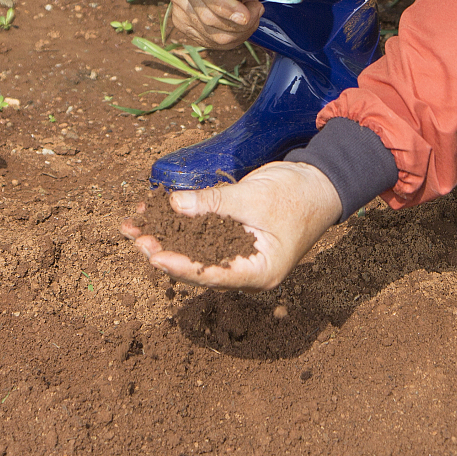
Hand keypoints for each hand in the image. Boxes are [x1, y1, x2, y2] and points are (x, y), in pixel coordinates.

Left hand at [122, 161, 342, 289]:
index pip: (212, 275)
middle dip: (163, 249)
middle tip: (134, 234)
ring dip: (167, 235)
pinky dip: (182, 223)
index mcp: (259, 272)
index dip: (181, 266)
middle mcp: (245, 269)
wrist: (322, 181)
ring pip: (196, 250)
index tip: (154, 256)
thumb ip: (215, 204)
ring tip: (135, 224)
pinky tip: (159, 212)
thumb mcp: (255, 197)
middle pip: (198, 265)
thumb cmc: (299, 194)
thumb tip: (175, 206)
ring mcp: (239, 253)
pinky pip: (203, 234)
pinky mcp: (233, 236)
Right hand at [167, 0, 278, 48]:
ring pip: (210, 33)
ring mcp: (179, 2)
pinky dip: (230, 38)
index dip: (224, 7)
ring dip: (237, 31)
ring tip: (250, 14)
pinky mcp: (183, 19)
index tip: (245, 16)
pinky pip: (207, 39)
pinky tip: (240, 24)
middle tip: (257, 10)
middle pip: (206, 17)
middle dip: (238, 23)